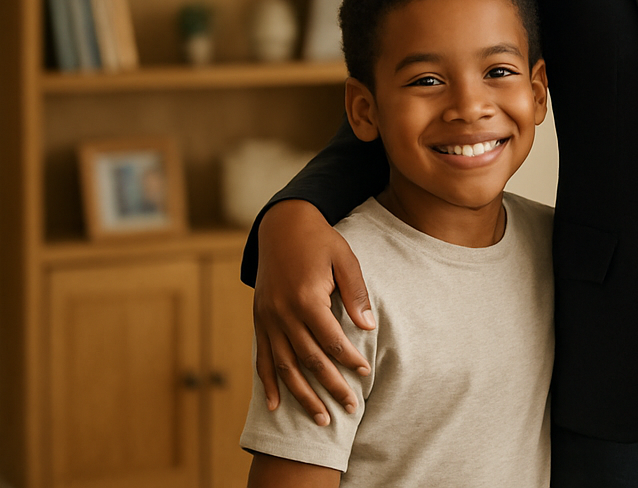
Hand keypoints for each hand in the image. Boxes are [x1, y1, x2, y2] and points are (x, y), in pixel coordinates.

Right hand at [253, 200, 374, 425]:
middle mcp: (283, 314)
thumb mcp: (345, 259)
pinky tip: (276, 407)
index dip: (349, 360)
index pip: (331, 340)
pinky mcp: (259, 321)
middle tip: (350, 408)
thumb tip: (368, 327)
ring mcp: (267, 320)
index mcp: (306, 298)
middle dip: (330, 386)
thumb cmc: (320, 242)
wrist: (282, 227)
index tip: (365, 375)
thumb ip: (356, 293)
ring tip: (321, 420)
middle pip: (309, 360)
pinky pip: (263, 359)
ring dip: (302, 395)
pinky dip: (269, 384)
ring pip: (285, 367)